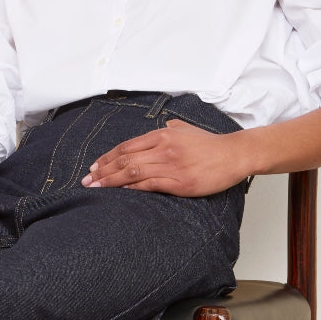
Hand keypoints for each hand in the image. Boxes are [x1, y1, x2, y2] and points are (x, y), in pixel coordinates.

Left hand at [82, 119, 248, 196]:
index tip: (94, 166)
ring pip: (132, 172)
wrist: (234, 155)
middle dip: (102, 170)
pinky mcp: (179, 182)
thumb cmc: (211, 144)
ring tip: (95, 188)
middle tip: (87, 180)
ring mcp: (170, 165)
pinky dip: (131, 188)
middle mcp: (163, 148)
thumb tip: (161, 127)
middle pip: (124, 159)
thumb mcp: (186, 129)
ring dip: (110, 181)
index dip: (107, 157)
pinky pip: (148, 185)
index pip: (126, 146)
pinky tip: (118, 192)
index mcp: (162, 135)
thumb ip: (170, 128)